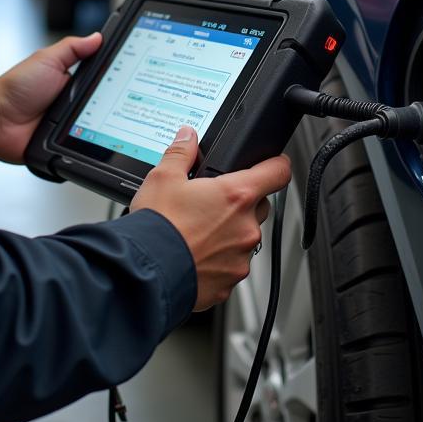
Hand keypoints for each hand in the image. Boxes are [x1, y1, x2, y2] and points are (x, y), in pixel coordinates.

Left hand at [0, 33, 101, 164]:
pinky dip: (85, 143)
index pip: (101, 79)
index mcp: (71, 81)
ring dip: (97, 124)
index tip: (126, 76)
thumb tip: (97, 37)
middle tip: (107, 100)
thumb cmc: (15, 88)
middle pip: (104, 104)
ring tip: (90, 117)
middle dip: (109, 104)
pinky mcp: (64, 143)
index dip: (113, 78)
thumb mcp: (47, 60)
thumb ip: (73, 48)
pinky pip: (82, 146)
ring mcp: (69, 124)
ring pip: (97, 126)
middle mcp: (72, 102)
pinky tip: (85, 136)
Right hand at [130, 126, 290, 310]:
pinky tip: (194, 255)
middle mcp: (246, 227)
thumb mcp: (164, 178)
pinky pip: (231, 266)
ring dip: (229, 234)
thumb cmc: (157, 227)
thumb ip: (181, 153)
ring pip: (244, 238)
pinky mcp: (230, 283)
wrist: (144, 272)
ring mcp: (240, 257)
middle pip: (259, 206)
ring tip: (197, 233)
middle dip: (241, 203)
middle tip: (212, 204)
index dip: (276, 164)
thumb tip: (188, 137)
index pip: (278, 172)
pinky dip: (218, 261)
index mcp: (237, 195)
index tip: (273, 164)